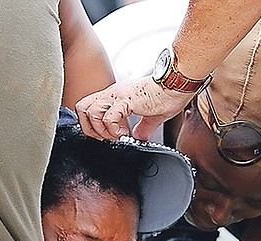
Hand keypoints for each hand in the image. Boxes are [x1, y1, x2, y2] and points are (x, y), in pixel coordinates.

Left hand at [75, 76, 193, 139]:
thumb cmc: (168, 94)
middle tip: (107, 137)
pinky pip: (109, 117)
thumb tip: (139, 136)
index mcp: (117, 95)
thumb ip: (143, 126)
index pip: (88, 106)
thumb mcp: (153, 115)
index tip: (107, 135)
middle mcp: (113, 93)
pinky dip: (114, 129)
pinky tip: (126, 133)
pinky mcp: (126, 100)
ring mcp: (118, 95)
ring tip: (118, 135)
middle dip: (90, 128)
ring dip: (102, 130)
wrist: (178, 83)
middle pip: (81, 108)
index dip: (91, 125)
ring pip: (91, 112)